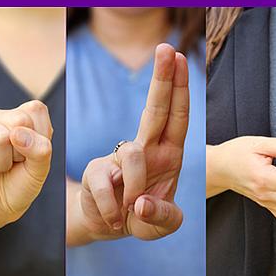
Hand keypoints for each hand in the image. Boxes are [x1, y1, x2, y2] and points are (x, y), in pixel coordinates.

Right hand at [0, 100, 52, 239]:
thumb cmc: (17, 186)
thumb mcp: (39, 170)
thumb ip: (40, 149)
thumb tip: (16, 133)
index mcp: (19, 116)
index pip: (35, 110)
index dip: (38, 138)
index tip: (29, 155)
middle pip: (18, 121)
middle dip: (20, 151)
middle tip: (12, 163)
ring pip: (0, 137)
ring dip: (3, 163)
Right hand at [77, 44, 187, 240]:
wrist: (108, 227)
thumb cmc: (141, 219)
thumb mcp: (163, 226)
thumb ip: (162, 217)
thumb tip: (139, 203)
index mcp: (168, 154)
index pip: (177, 116)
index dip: (180, 88)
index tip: (180, 58)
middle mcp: (145, 150)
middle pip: (156, 110)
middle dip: (162, 79)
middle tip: (165, 48)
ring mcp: (118, 158)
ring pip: (132, 156)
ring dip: (134, 187)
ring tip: (131, 210)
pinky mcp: (96, 172)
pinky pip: (105, 185)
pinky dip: (113, 209)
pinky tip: (115, 218)